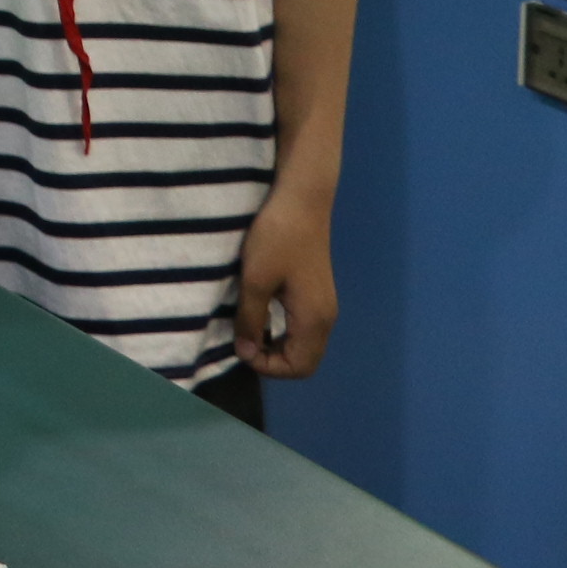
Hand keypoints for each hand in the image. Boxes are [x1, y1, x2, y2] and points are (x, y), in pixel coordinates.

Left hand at [233, 185, 338, 378]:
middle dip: (273, 360)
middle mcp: (325, 318)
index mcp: (314, 320)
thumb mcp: (255, 280)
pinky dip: (283, 332)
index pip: (299, 367)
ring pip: (303, 345)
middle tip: (243, 342)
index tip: (241, 346)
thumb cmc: (277, 238)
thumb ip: (251, 320)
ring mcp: (323, 305)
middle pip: (304, 361)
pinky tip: (261, 315)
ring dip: (277, 346)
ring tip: (248, 330)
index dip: (268, 366)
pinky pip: (302, 327)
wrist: (301, 200)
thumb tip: (245, 354)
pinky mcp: (316, 292)